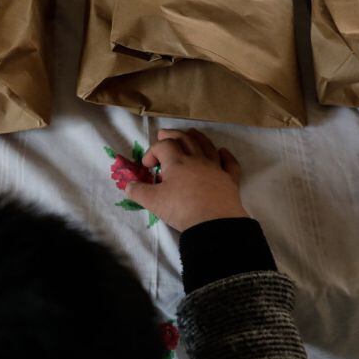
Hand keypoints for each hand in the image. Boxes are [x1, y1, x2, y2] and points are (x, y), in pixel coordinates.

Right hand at [125, 129, 247, 231]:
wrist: (214, 224)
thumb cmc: (182, 209)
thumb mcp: (153, 202)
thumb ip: (138, 192)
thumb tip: (128, 186)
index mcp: (177, 162)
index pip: (163, 146)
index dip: (152, 151)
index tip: (146, 166)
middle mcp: (197, 160)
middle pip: (185, 139)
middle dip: (172, 135)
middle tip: (163, 135)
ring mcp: (216, 168)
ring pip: (207, 146)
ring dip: (196, 137)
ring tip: (190, 134)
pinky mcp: (230, 180)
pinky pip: (229, 162)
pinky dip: (225, 155)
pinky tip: (222, 152)